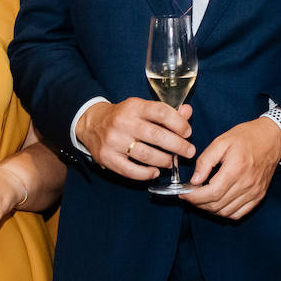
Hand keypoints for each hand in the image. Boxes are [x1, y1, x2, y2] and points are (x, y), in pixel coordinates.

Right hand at [76, 97, 193, 180]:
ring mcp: (114, 141)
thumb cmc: (123, 116)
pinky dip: (146, 173)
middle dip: (178, 146)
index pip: (161, 112)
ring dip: (164, 160)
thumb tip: (188, 111)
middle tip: (189, 151)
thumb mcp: (142, 108)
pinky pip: (131, 170)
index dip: (179, 123)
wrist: (91, 123)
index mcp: (134, 107)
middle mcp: (123, 122)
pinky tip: (155, 172)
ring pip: (146, 154)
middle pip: (156, 135)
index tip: (187, 132)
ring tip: (171, 162)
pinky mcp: (107, 158)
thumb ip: (166, 111)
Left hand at [181, 117, 280, 218]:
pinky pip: (239, 214)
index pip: (212, 193)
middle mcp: (246, 183)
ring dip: (210, 209)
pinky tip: (218, 203)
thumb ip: (206, 161)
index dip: (194, 197)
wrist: (271, 137)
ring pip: (226, 212)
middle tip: (190, 196)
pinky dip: (225, 213)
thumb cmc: (246, 137)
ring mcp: (254, 192)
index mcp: (236, 168)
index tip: (184, 194)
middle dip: (199, 204)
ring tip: (202, 199)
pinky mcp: (259, 195)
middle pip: (217, 205)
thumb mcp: (222, 141)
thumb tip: (194, 180)